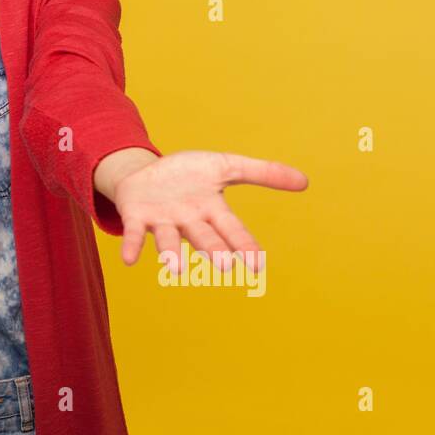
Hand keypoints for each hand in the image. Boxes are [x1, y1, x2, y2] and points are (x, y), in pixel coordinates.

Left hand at [110, 150, 307, 272]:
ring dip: (172, 254)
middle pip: (203, 237)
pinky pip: (134, 233)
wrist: (145, 172)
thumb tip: (306, 181)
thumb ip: (262, 172)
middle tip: (225, 266)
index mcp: (211, 210)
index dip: (244, 245)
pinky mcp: (136, 216)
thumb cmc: (188, 175)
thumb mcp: (226, 166)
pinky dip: (132, 246)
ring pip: (169, 240)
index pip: (232, 229)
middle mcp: (188, 221)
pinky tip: (129, 260)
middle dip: (214, 250)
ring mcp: (162, 221)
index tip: (258, 265)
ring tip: (176, 269)